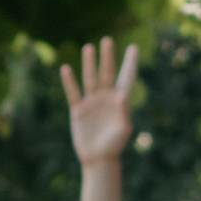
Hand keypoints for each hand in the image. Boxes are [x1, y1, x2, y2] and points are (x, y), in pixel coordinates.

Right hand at [62, 38, 139, 170]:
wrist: (98, 159)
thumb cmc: (114, 146)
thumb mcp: (123, 129)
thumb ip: (124, 112)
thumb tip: (120, 94)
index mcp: (120, 101)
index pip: (126, 77)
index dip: (130, 63)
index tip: (134, 47)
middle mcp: (106, 98)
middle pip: (107, 73)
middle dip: (107, 57)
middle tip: (107, 40)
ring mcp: (91, 102)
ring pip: (90, 78)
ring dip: (89, 63)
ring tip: (88, 47)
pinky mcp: (78, 110)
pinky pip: (73, 92)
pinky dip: (69, 81)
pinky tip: (66, 68)